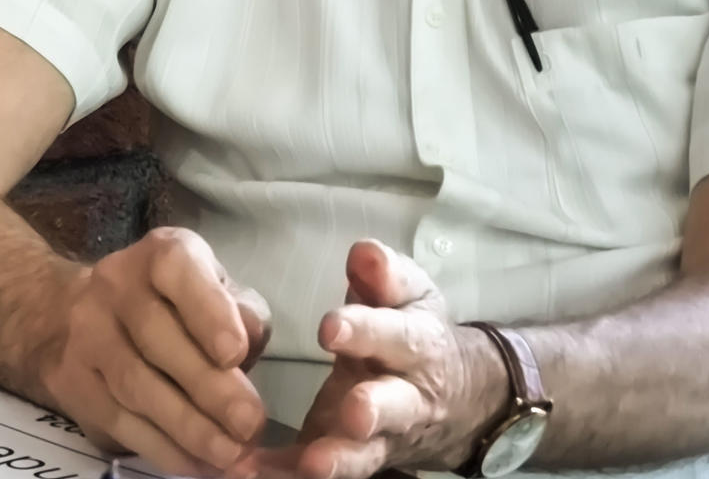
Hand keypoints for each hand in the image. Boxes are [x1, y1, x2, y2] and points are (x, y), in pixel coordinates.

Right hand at [33, 227, 272, 476]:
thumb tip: (247, 346)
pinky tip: (196, 464)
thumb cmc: (173, 307)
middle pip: (156, 336)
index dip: (206, 310)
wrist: (79, 316)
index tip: (234, 353)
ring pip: (135, 384)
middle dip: (208, 386)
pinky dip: (162, 448)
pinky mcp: (73, 381)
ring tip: (229, 454)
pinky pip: (119, 421)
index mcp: (160, 255)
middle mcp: (116, 284)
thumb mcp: (215, 292)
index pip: (177, 268)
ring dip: (187, 426)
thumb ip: (239, 313)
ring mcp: (87, 333)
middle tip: (249, 424)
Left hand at [234, 240, 504, 478]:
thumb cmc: (415, 331)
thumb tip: (363, 252)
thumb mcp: (411, 295)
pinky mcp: (355, 459)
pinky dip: (287, 473)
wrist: (458, 398)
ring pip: (364, 454)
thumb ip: (385, 275)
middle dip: (371, 411)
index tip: (330, 328)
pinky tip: (249, 472)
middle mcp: (404, 398)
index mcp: (414, 347)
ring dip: (338, 460)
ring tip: (310, 464)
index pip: (393, 336)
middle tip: (350, 415)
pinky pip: (323, 472)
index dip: (364, 332)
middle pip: (391, 408)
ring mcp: (381, 437)